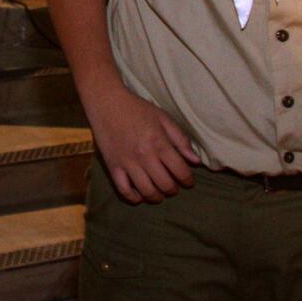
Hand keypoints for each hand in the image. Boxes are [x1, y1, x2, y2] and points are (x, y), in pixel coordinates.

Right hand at [86, 85, 199, 203]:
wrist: (106, 102)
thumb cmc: (137, 109)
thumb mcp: (164, 119)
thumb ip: (181, 140)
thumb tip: (195, 161)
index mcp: (159, 143)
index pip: (180, 171)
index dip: (188, 180)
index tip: (188, 181)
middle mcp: (144, 155)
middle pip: (165, 185)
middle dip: (174, 190)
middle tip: (174, 187)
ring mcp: (127, 162)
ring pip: (146, 191)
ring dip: (157, 197)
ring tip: (159, 193)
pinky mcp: (112, 165)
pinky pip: (123, 190)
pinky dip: (134, 198)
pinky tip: (140, 195)